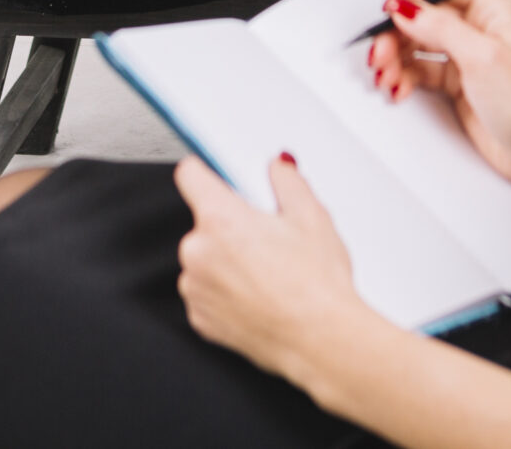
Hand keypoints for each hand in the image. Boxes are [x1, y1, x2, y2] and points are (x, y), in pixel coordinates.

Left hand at [174, 154, 376, 380]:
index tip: (216, 176)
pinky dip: (226, 293)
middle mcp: (197, 252)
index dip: (207, 173)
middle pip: (205, 223)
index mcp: (220, 218)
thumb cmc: (316, 284)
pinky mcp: (201, 320)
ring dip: (227, 261)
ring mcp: (195, 289)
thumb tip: (278, 168)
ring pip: (206, 260)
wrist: (320, 340)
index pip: (190, 175)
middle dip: (232, 226)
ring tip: (269, 273)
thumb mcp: (312, 215)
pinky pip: (208, 294)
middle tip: (268, 238)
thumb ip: (287, 181)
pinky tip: (260, 296)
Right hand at [367, 0, 510, 203]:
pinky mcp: (456, 82)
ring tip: (386, 72)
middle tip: (381, 49)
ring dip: (396, 55)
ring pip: (417, 41)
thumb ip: (441, 29)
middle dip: (397, 29)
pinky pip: (420, 69)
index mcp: (492, 7)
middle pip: (424, 10)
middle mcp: (478, 26)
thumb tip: (407, 7)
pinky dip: (405, 76)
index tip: (395, 8)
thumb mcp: (484, 58)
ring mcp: (465, 54)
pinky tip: (400, 87)